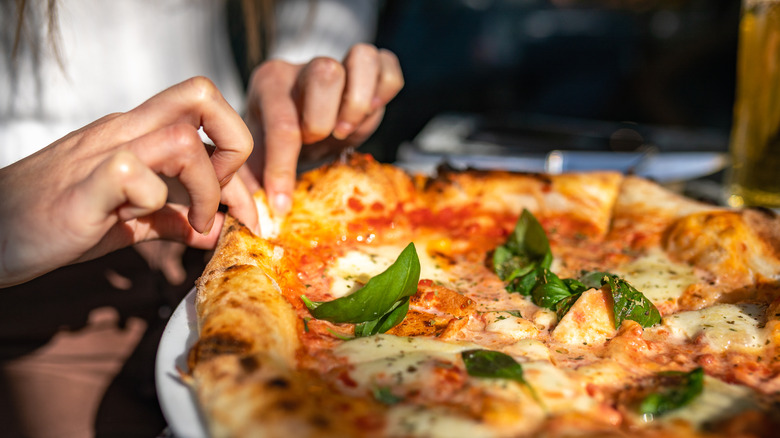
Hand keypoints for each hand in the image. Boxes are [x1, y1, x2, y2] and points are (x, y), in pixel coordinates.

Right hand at [0, 77, 257, 286]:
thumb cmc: (59, 221)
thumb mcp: (128, 221)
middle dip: (237, 145)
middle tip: (226, 199)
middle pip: (202, 95)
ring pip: (182, 139)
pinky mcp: (83, 187)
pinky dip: (153, 201)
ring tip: (196, 222)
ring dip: (207, 187)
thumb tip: (218, 230)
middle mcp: (125, 131)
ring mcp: (104, 154)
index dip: (238, 154)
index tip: (239, 207)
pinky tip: (140, 219)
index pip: (207, 110)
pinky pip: (133, 174)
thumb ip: (173, 220)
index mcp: (138, 133)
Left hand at [242, 43, 402, 215]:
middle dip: (326, 119)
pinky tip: (370, 114)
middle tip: (321, 142)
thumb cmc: (275, 144)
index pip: (281, 124)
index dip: (283, 169)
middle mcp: (303, 67)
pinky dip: (385, 91)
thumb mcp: (254, 161)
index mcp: (269, 85)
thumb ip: (249, 185)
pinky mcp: (368, 67)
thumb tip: (257, 221)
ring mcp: (339, 62)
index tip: (283, 205)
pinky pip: (387, 64)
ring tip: (347, 129)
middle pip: (326, 73)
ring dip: (360, 102)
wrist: (298, 123)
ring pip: (362, 58)